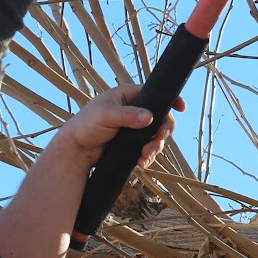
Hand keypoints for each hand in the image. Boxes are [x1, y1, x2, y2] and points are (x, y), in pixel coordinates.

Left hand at [54, 85, 183, 169]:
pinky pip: (148, 148)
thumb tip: (150, 117)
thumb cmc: (86, 125)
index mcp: (129, 96)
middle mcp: (135, 110)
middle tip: (159, 139)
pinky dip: (148, 156)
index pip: (155, 94)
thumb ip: (128, 115)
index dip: (170, 100)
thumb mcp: (106, 115)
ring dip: (155, 147)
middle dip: (163, 131)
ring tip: (145, 157)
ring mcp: (135, 128)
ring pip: (156, 136)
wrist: (76, 150)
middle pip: (161, 118)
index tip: (181, 108)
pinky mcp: (132, 144)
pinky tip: (142, 163)